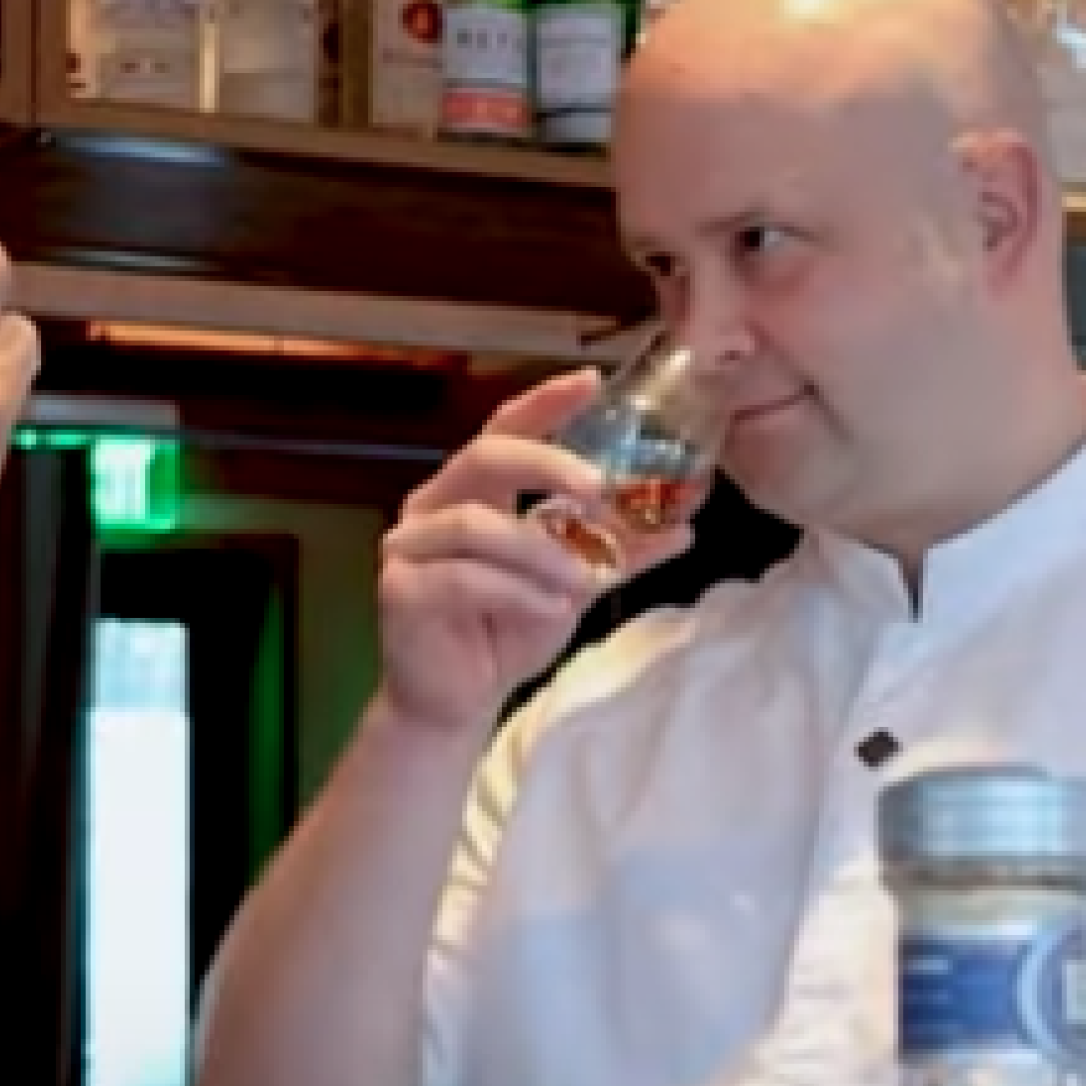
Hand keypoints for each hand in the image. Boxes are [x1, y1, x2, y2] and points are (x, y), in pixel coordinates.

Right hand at [376, 372, 691, 737]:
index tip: (591, 383)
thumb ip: (617, 551)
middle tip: (598, 487)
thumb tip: (684, 525)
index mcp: (472, 491)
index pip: (505, 428)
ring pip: (476, 524)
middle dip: (544, 464)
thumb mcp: (574, 584)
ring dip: (540, 552)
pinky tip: (552, 609)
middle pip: (484, 457)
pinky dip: (518, 592)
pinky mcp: (401, 590)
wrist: (460, 702)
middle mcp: (433, 506)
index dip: (544, 402)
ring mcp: (409, 546)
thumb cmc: (508, 631)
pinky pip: (464, 578)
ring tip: (586, 582)